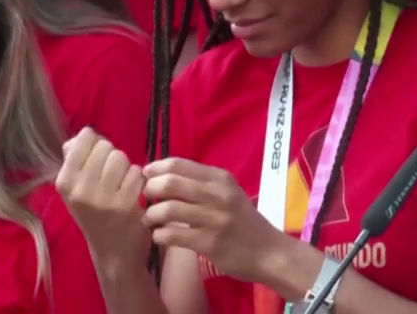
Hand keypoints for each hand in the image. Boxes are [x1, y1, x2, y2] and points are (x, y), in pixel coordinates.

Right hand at [56, 128, 148, 266]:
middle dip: (112, 156)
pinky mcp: (125, 205)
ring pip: (121, 158)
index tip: (97, 160)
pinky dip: (138, 180)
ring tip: (121, 185)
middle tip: (111, 177)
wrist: (113, 251)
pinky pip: (137, 173)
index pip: (85, 139)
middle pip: (105, 146)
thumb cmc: (95, 214)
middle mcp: (79, 190)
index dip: (96, 144)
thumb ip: (76, 159)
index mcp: (64, 182)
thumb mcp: (76, 189)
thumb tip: (83, 134)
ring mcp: (102, 198)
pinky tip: (132, 194)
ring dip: (126, 168)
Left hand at [142, 158, 287, 283]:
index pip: (179, 164)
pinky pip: (173, 235)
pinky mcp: (210, 243)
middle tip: (147, 201)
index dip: (156, 168)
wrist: (269, 252)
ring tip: (150, 222)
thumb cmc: (244, 222)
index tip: (147, 177)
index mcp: (221, 178)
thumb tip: (162, 177)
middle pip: (170, 183)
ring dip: (151, 216)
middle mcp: (218, 194)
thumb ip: (202, 184)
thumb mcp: (229, 194)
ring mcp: (214, 219)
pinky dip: (159, 235)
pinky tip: (161, 237)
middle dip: (150, 191)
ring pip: (167, 209)